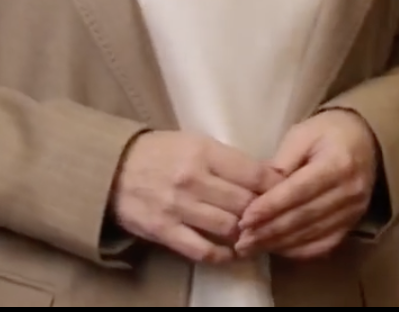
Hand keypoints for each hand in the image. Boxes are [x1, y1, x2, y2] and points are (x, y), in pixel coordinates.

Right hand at [107, 131, 283, 265]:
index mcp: (204, 152)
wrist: (112, 169)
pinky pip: (203, 250)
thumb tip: (269, 175)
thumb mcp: (196, 143)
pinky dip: (223, 255)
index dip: (276, 187)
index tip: (287, 193)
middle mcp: (193, 179)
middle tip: (273, 218)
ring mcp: (178, 207)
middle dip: (263, 213)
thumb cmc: (160, 153)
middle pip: (246, 203)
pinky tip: (233, 252)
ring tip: (255, 235)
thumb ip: (229, 160)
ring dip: (246, 234)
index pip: (254, 173)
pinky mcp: (165, 231)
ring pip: (229, 228)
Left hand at [234, 110, 380, 260]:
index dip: (271, 207)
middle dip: (269, 230)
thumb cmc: (327, 133)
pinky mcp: (353, 223)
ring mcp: (354, 211)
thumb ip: (281, 162)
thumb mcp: (302, 135)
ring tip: (251, 247)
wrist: (365, 140)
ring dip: (279, 244)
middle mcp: (350, 191)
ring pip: (311, 234)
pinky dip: (298, 250)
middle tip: (241, 240)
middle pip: (304, 216)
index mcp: (337, 163)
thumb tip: (257, 193)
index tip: (245, 218)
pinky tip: (277, 249)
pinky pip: (324, 244)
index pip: (299, 191)